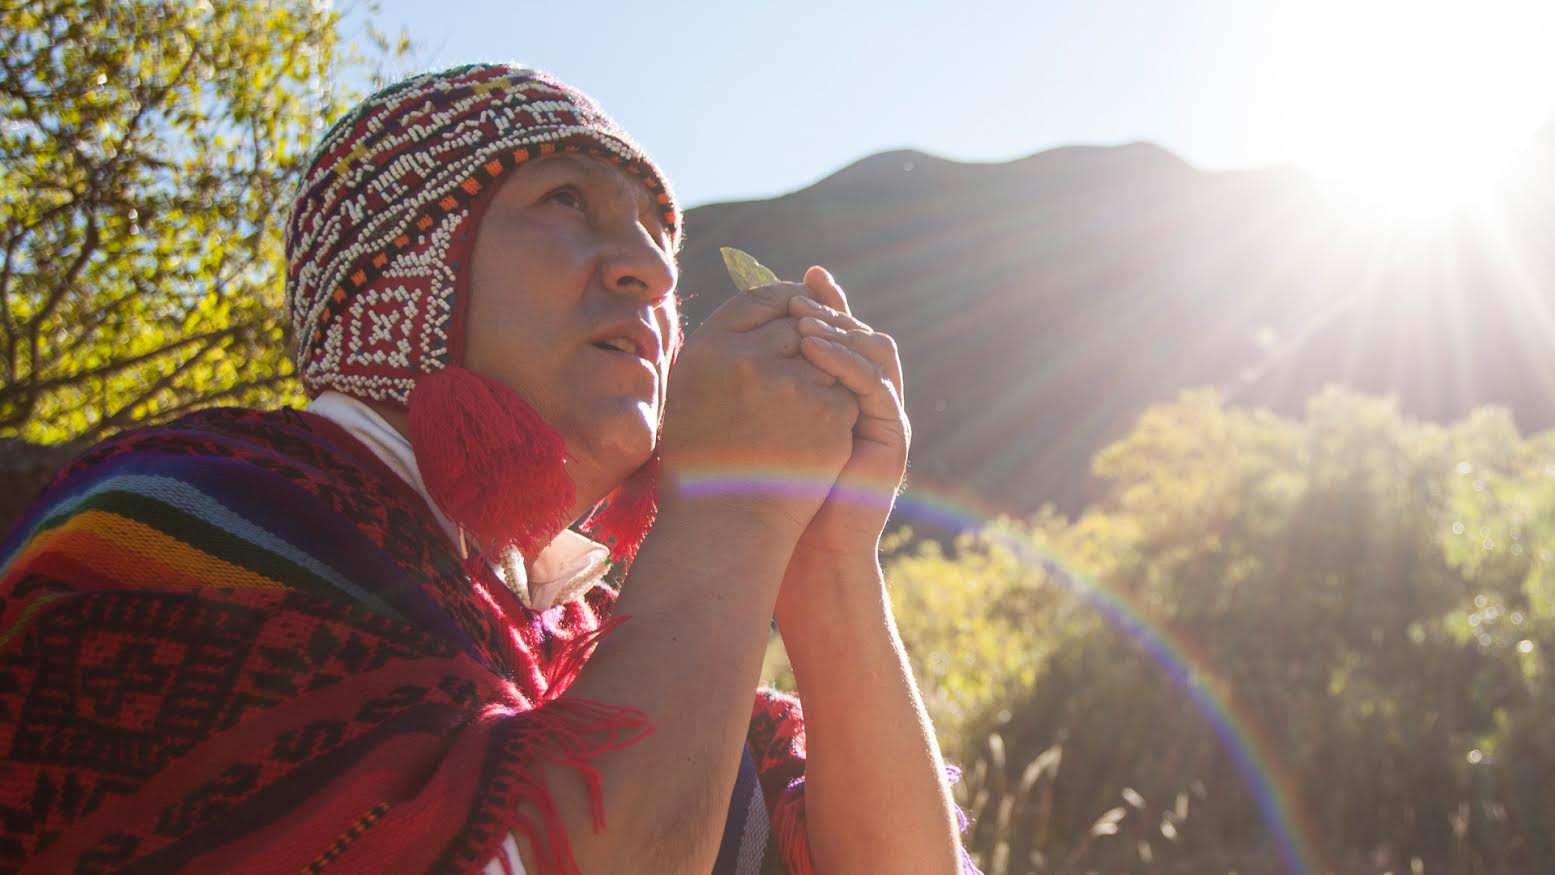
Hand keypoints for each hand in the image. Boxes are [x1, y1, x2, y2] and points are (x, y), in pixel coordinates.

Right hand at [657, 279, 859, 537]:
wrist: (725, 525)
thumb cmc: (705, 461)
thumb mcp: (697, 393)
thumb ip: (729, 347)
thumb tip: (772, 307)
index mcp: (705, 348)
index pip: (758, 298)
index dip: (784, 301)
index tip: (796, 313)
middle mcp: (744, 358)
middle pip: (801, 320)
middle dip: (814, 336)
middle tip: (809, 363)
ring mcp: (789, 383)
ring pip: (829, 355)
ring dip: (827, 375)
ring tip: (802, 414)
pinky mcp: (825, 411)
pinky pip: (846, 392)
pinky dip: (839, 413)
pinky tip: (817, 441)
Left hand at [778, 267, 909, 593]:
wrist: (803, 549)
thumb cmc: (768, 493)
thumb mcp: (754, 427)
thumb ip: (750, 388)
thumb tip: (716, 345)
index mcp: (837, 392)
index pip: (835, 332)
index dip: (817, 302)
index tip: (790, 279)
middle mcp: (866, 398)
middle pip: (860, 332)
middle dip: (832, 307)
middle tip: (802, 290)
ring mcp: (883, 415)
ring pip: (876, 350)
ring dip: (841, 330)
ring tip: (804, 319)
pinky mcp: (892, 435)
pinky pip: (875, 385)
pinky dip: (845, 362)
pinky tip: (814, 351)